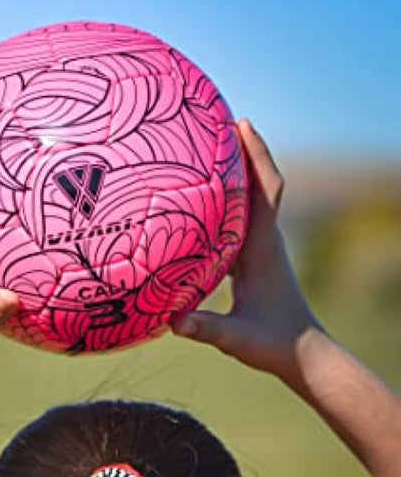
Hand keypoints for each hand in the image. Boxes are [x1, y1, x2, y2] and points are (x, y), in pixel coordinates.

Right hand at [171, 120, 322, 386]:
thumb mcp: (236, 339)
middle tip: (216, 123)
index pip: (265, 191)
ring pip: (249, 201)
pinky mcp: (254, 260)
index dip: (255, 156)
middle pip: (258, 184)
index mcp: (262, 249)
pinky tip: (201, 203)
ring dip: (234, 174)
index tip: (240, 125)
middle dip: (241, 151)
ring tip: (204, 152)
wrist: (303, 354)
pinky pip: (239, 220)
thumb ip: (205, 329)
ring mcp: (261, 249)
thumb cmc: (273, 344)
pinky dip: (225, 202)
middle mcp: (265, 241)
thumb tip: (172, 321)